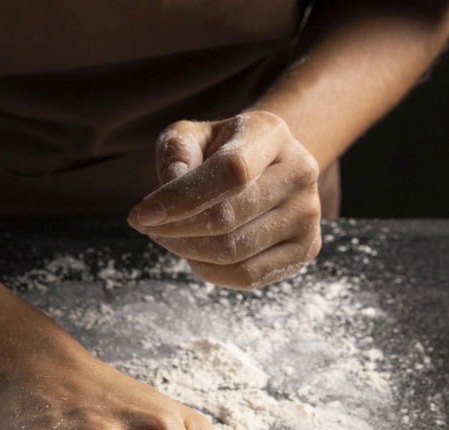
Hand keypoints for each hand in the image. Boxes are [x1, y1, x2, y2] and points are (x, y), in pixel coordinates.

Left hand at [127, 111, 321, 289]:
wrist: (266, 168)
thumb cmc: (219, 151)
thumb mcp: (192, 137)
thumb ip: (176, 152)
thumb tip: (171, 186)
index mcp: (271, 133)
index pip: (231, 172)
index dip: (181, 198)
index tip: (141, 214)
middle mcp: (300, 172)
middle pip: (228, 218)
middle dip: (175, 230)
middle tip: (149, 227)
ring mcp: (308, 215)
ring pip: (233, 252)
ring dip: (188, 252)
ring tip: (171, 238)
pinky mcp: (306, 249)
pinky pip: (247, 276)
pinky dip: (210, 271)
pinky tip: (197, 255)